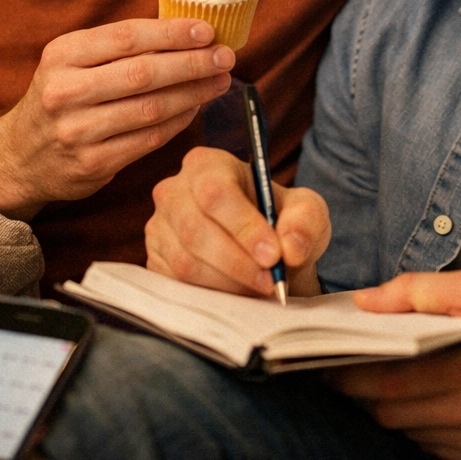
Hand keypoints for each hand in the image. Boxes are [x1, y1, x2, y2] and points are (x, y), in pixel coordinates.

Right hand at [0, 18, 234, 216]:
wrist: (20, 156)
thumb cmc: (62, 97)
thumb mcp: (73, 61)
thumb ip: (119, 46)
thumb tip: (186, 29)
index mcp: (62, 55)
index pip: (126, 38)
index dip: (171, 33)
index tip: (207, 30)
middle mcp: (66, 91)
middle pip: (143, 73)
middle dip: (192, 63)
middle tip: (225, 56)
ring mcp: (78, 131)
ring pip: (151, 109)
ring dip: (193, 94)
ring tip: (219, 81)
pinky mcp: (92, 164)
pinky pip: (149, 139)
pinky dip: (178, 122)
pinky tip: (195, 108)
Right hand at [146, 146, 330, 297]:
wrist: (262, 249)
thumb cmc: (279, 221)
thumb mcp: (305, 212)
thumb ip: (305, 221)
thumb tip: (290, 247)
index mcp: (207, 164)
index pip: (216, 192)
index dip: (244, 226)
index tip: (273, 255)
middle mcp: (174, 190)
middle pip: (195, 229)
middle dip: (238, 262)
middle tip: (270, 280)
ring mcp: (159, 226)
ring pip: (185, 262)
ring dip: (228, 283)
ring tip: (258, 287)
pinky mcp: (155, 260)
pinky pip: (177, 285)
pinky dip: (211, 295)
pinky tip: (236, 291)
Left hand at [328, 272, 460, 459]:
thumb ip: (417, 290)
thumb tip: (364, 301)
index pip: (390, 380)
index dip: (350, 372)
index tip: (326, 358)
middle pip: (391, 410)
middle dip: (360, 389)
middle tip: (342, 365)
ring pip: (407, 431)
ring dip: (386, 406)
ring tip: (378, 376)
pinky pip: (431, 447)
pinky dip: (416, 423)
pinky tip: (419, 397)